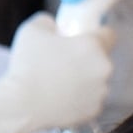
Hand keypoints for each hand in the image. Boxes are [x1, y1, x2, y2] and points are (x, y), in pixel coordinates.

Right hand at [0, 14, 115, 132]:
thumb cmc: (28, 64)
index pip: (109, 34)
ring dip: (85, 78)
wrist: (23, 104)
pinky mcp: (95, 110)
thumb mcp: (33, 29)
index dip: (97, 34)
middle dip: (87, 58)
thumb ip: (49, 22)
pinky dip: (80, 97)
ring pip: (97, 80)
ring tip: (60, 81)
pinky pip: (91, 99)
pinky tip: (62, 96)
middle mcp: (104, 69)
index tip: (85, 37)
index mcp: (93, 46)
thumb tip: (55, 27)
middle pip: (101, 59)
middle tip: (64, 61)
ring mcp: (101, 92)